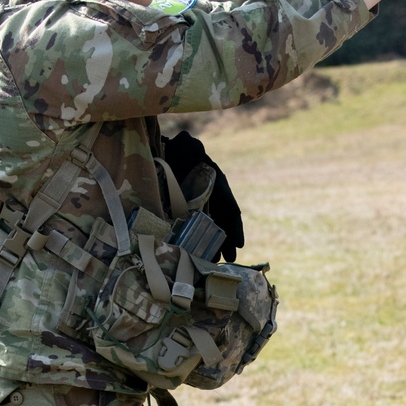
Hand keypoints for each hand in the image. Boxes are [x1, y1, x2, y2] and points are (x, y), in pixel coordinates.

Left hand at [162, 130, 244, 261]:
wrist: (167, 153)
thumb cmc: (180, 148)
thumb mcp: (186, 145)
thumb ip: (189, 146)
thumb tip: (187, 143)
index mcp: (217, 184)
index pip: (229, 208)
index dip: (234, 227)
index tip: (239, 244)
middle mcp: (212, 197)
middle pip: (222, 222)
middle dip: (226, 242)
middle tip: (230, 260)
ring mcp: (201, 205)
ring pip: (211, 228)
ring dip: (214, 245)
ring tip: (215, 262)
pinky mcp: (187, 211)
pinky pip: (196, 228)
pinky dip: (199, 241)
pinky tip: (197, 254)